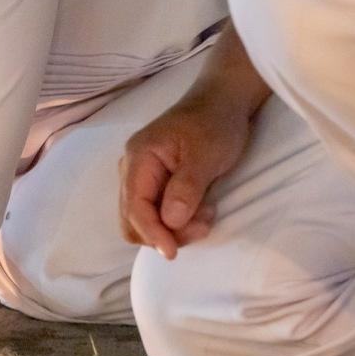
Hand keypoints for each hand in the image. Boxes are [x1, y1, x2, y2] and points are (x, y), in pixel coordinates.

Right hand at [118, 94, 255, 258]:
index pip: (134, 207)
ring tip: (206, 215)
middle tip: (201, 227)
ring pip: (144, 220)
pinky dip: (177, 220)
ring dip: (173, 228)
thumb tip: (170, 222)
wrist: (222, 103)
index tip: (173, 252)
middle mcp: (132, 171)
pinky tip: (201, 210)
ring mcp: (141, 178)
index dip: (152, 233)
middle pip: (132, 219)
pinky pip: (156, 213)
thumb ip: (186, 188)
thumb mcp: (205, 155)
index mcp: (138, 159)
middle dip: (163, 233)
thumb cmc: (215, 124)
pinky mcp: (155, 184)